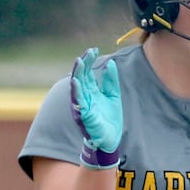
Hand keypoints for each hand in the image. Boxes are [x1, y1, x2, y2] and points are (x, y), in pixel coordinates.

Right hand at [71, 48, 122, 168]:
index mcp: (91, 92)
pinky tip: (76, 81)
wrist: (111, 140)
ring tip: (79, 62)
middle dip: (83, 64)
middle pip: (81, 77)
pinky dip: (76, 92)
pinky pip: (78, 102)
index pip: (87, 72)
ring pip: (77, 87)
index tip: (94, 49)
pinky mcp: (84, 116)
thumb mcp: (113, 96)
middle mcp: (84, 97)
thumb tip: (110, 63)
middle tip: (88, 52)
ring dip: (77, 74)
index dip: (89, 60)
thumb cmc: (109, 119)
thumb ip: (111, 81)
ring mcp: (82, 106)